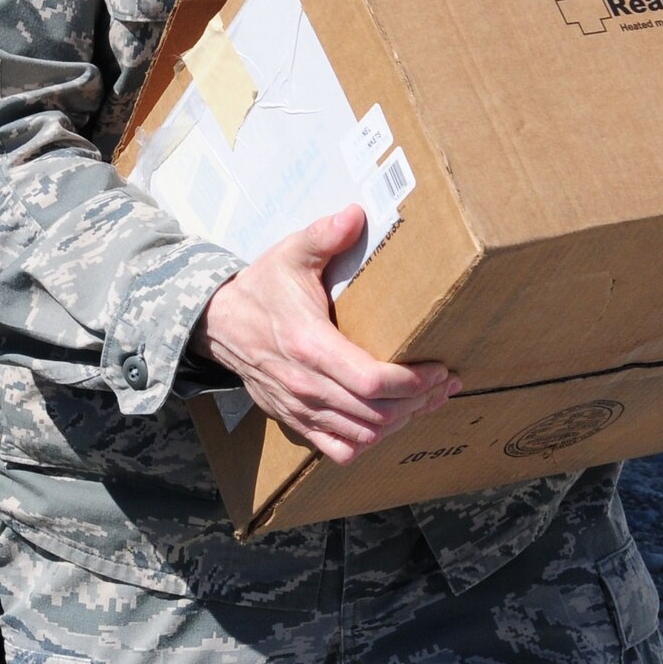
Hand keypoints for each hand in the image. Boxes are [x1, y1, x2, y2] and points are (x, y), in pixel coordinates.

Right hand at [193, 205, 457, 464]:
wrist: (218, 323)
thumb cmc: (262, 287)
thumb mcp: (290, 253)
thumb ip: (323, 236)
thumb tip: (355, 214)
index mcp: (310, 344)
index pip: (371, 381)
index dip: (412, 382)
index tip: (439, 368)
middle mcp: (306, 385)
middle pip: (375, 414)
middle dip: (418, 401)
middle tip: (444, 383)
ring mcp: (300, 408)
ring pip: (362, 435)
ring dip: (400, 423)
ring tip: (427, 401)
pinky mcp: (295, 421)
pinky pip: (338, 448)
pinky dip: (369, 442)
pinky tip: (388, 423)